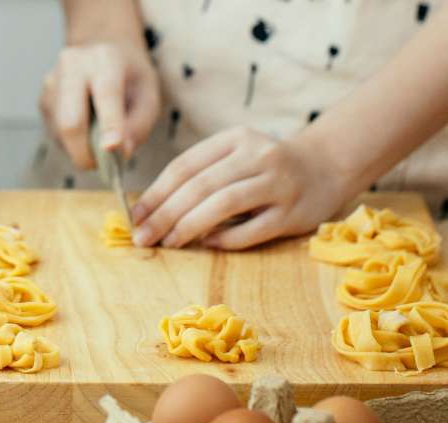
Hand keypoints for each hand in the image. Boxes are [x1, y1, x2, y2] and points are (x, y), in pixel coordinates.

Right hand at [40, 40, 159, 168]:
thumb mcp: (149, 94)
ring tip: (99, 141)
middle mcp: (72, 65)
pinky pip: (56, 134)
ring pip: (61, 133)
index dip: (109, 124)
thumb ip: (139, 124)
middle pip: (71, 121)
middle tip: (102, 167)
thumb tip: (120, 152)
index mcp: (105, 58)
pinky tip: (87, 130)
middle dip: (85, 152)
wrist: (101, 48)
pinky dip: (73, 143)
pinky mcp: (44, 100)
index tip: (112, 149)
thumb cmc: (130, 76)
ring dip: (80, 149)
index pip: (106, 94)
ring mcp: (52, 82)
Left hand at [131, 126, 352, 249]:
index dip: (155, 193)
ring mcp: (278, 183)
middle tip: (143, 237)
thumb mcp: (234, 156)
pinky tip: (207, 244)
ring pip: (224, 204)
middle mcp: (257, 156)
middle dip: (164, 214)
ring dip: (189, 226)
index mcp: (235, 139)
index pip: (184, 166)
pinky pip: (252, 230)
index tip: (135, 216)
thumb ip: (200, 175)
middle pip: (200, 185)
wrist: (326, 166)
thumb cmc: (264, 168)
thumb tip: (151, 210)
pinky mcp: (293, 213)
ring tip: (168, 242)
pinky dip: (225, 239)